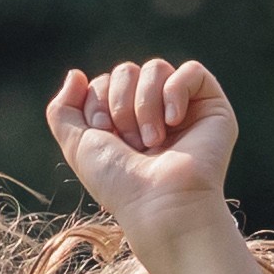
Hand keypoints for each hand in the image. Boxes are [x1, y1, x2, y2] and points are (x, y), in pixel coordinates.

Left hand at [48, 56, 240, 240]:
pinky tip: (174, 121)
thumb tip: (76, 74)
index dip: (98, 103)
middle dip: (120, 103)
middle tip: (131, 142)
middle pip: (127, 71)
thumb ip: (62, 110)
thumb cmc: (120, 183)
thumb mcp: (77, 145)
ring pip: (156, 68)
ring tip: (153, 140)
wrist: (161, 205)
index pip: (104, 82)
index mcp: (124, 121)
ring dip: (145, 104)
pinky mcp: (212, 107)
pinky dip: (176, 91)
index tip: (106, 135)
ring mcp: (184, 108)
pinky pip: (191, 71)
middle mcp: (154, 112)